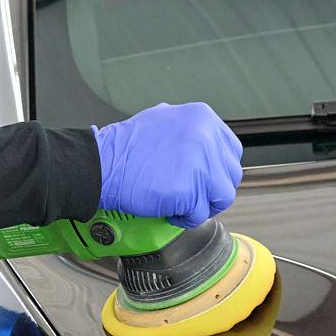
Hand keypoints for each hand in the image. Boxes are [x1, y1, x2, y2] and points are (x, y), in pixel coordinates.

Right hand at [92, 101, 241, 227]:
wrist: (103, 163)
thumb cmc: (126, 146)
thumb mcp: (164, 119)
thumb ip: (191, 130)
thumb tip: (207, 146)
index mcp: (203, 118)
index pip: (232, 151)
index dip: (218, 170)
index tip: (205, 180)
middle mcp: (206, 137)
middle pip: (230, 175)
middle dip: (212, 190)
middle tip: (192, 196)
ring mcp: (200, 163)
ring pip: (222, 197)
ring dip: (202, 206)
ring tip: (181, 204)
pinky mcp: (190, 190)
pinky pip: (200, 214)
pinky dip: (185, 218)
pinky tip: (169, 209)